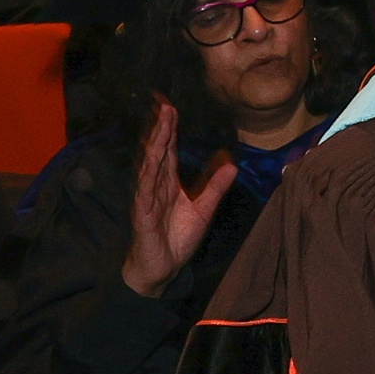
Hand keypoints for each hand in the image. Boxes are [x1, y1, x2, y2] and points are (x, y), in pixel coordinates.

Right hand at [123, 103, 238, 299]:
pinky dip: (147, 177)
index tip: (171, 107)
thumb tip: (231, 162)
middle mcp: (156, 186)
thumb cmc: (177, 237)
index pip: (169, 151)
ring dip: (154, 146)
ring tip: (160, 126)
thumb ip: (215, 186)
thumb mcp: (203, 209)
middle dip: (161, 129)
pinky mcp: (143, 215)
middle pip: (158, 152)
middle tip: (165, 105)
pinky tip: (150, 162)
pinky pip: (145, 193)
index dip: (170, 130)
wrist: (162, 268)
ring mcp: (147, 199)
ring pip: (150, 168)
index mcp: (168, 183)